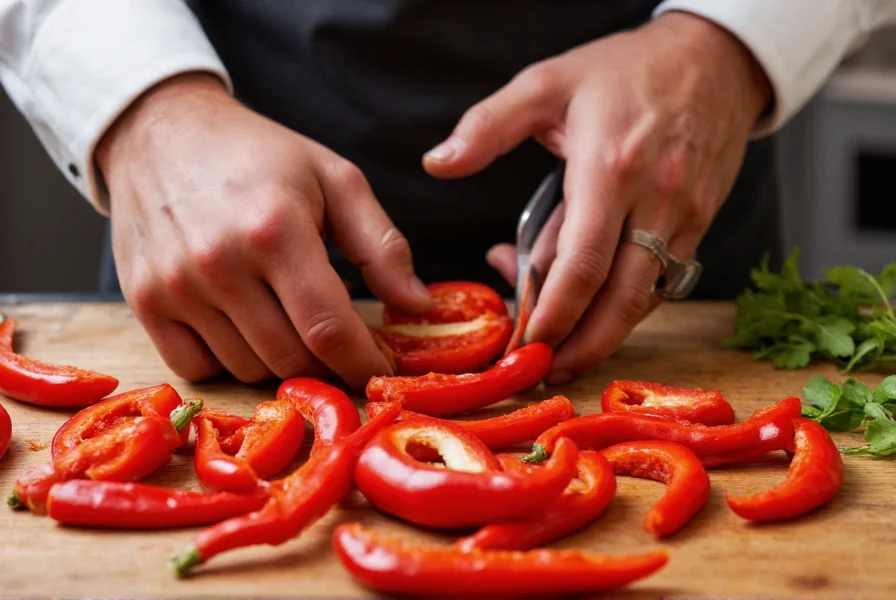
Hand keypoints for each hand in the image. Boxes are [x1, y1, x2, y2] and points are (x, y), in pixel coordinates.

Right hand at [97, 73, 431, 387]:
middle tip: (337, 340)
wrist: (161, 131)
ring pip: (246, 369)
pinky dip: (228, 361)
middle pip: (290, 357)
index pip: (328, 328)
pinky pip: (196, 368)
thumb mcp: (335, 179)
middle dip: (326, 362)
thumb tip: (418, 305)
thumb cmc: (258, 155)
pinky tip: (244, 327)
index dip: (362, 362)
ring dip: (279, 359)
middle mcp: (219, 263)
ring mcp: (175, 286)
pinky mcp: (144, 299)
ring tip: (288, 317)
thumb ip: (382, 245)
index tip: (380, 370)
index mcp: (275, 229)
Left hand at [423, 12, 770, 382]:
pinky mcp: (701, 222)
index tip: (525, 343)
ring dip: (605, 334)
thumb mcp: (548, 81)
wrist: (713, 58)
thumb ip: (487, 125)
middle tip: (544, 370)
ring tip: (565, 354)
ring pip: (645, 298)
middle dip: (581, 346)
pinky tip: (595, 306)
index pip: (582, 265)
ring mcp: (685, 215)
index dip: (552, 315)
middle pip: (620, 299)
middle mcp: (654, 199)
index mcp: (609, 168)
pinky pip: (663, 279)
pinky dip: (628, 303)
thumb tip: (437, 164)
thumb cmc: (627, 68)